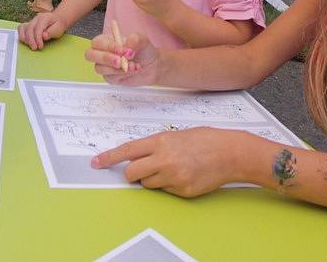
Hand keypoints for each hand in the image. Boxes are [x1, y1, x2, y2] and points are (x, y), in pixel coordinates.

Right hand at [18, 12, 65, 49]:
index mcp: (44, 18)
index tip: (40, 46)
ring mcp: (31, 21)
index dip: (38, 38)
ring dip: (25, 38)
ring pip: (23, 28)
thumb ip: (51, 32)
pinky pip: (21, 28)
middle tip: (35, 48)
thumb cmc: (58, 25)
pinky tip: (26, 42)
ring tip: (30, 45)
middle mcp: (36, 18)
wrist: (57, 20)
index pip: (38, 28)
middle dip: (31, 40)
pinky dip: (21, 35)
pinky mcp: (28, 24)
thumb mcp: (58, 29)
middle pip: (29, 28)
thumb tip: (43, 36)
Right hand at [85, 31, 159, 84]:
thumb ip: (134, 39)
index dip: (107, 46)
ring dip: (116, 68)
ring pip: (99, 68)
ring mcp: (105, 66)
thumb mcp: (142, 39)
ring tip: (133, 65)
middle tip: (120, 61)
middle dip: (105, 58)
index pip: (97, 42)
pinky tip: (133, 70)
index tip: (122, 50)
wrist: (153, 66)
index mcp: (107, 41)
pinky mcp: (110, 78)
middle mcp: (103, 53)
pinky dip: (122, 74)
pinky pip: (109, 77)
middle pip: (90, 55)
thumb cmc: (144, 50)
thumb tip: (126, 47)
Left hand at [90, 127, 237, 196]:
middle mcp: (164, 159)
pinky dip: (170, 185)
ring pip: (148, 184)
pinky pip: (166, 191)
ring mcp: (173, 177)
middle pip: (133, 173)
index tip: (97, 162)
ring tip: (173, 168)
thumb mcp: (177, 136)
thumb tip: (139, 156)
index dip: (110, 158)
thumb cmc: (205, 140)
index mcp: (161, 141)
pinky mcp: (182, 191)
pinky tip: (185, 175)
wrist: (229, 152)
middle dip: (133, 174)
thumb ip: (157, 146)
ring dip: (154, 179)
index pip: (128, 151)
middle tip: (141, 170)